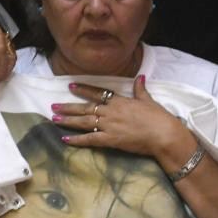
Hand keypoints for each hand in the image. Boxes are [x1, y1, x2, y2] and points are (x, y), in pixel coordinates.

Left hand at [52, 77, 198, 161]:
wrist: (163, 134)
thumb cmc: (159, 117)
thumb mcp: (149, 100)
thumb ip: (140, 90)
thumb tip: (140, 77)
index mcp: (120, 101)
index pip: (98, 93)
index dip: (83, 90)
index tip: (71, 86)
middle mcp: (111, 111)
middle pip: (86, 108)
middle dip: (69, 107)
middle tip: (54, 106)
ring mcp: (109, 125)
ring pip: (84, 121)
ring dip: (68, 120)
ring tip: (54, 118)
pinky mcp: (110, 140)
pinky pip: (90, 139)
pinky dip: (77, 139)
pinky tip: (65, 139)